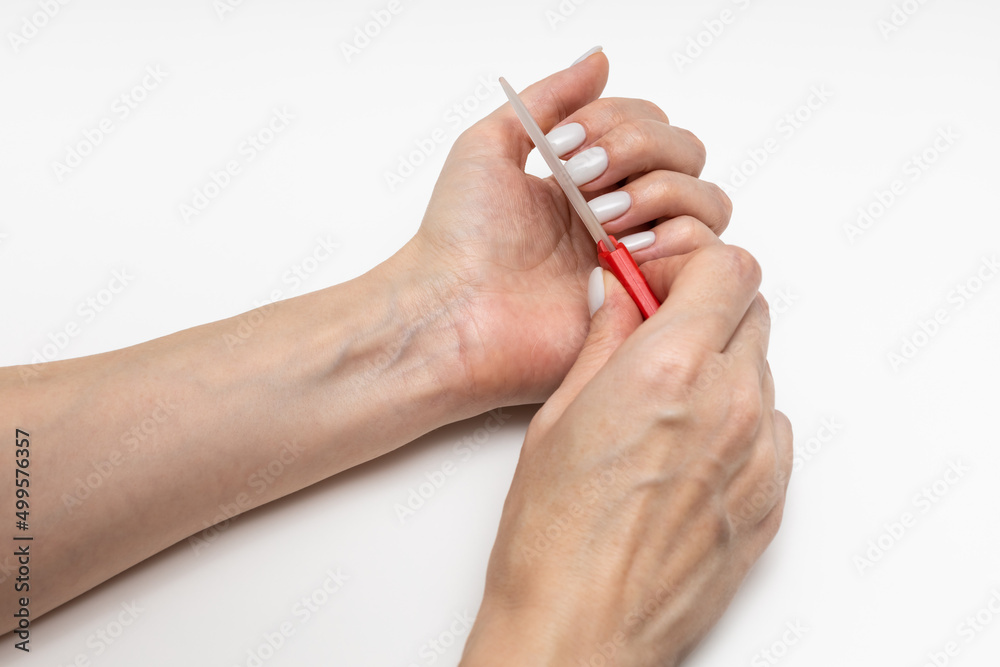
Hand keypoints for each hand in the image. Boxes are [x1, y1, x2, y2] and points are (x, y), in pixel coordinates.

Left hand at [392, 50, 731, 407]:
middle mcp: (622, 215)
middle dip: (641, 151)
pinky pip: (710, 258)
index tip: (562, 148)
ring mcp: (640, 258)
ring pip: (710, 202)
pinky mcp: (651, 300)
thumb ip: (549, 99)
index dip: (619, 123)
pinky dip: (680, 237)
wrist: (453, 312)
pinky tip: (626, 247)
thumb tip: (599, 59)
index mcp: (588, 180)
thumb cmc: (459, 238)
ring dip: (661, 193)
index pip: (650, 125)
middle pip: (688, 155)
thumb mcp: (490, 145)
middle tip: (581, 180)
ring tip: (601, 220)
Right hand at [459, 235, 792, 665]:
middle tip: (656, 332)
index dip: (690, 265)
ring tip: (665, 401)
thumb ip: (604, 339)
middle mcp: (731, 404)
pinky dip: (740, 416)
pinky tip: (688, 446)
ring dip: (721, 363)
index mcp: (671, 370)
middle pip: (751, 310)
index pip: (727, 268)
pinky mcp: (772, 497)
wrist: (581, 628)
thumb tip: (621, 296)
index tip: (658, 281)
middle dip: (706, 307)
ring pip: (762, 367)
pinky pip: (773, 426)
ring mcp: (760, 454)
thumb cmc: (553, 537)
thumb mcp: (558, 414)